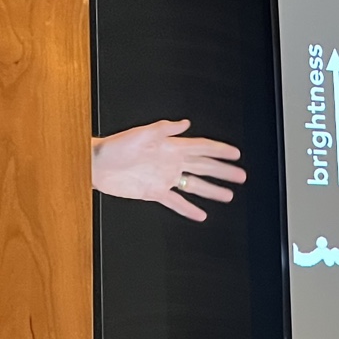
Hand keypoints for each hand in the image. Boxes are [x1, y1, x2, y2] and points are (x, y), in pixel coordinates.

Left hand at [92, 119, 245, 221]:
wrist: (97, 165)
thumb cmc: (116, 146)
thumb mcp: (141, 133)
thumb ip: (165, 129)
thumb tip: (184, 123)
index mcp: (171, 147)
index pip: (201, 148)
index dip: (219, 150)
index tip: (235, 154)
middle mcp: (171, 162)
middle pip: (203, 167)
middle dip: (223, 171)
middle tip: (241, 175)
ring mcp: (164, 178)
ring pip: (194, 185)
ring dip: (211, 190)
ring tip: (228, 195)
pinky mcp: (154, 192)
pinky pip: (176, 202)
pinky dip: (188, 209)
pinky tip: (201, 215)